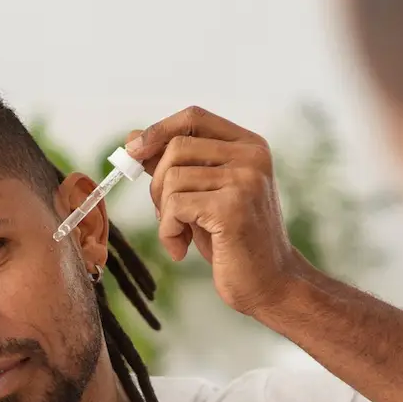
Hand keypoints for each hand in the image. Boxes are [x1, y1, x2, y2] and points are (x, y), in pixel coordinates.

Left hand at [126, 106, 305, 315]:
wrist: (270, 284)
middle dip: (157, 184)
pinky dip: (167, 232)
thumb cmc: (233, 241)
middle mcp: (252, 157)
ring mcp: (245, 180)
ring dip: (163, 214)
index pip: (194, 117)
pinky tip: (181, 250)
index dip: (159, 130)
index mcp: (249, 146)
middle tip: (166, 216)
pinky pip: (175, 206)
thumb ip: (175, 165)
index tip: (133, 152)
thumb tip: (133, 138)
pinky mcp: (232, 207)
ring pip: (172, 178)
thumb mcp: (202, 195)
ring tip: (179, 236)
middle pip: (176, 148)